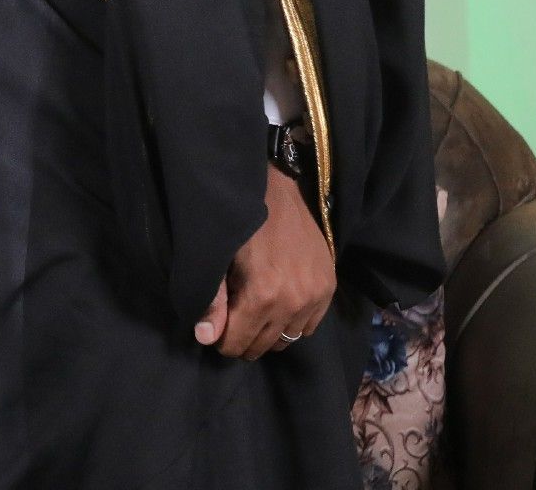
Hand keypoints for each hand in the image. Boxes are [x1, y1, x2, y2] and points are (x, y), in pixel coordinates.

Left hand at [193, 165, 335, 359]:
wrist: (275, 189)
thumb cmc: (239, 221)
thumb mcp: (218, 258)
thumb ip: (212, 301)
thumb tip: (206, 338)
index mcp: (263, 295)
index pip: (237, 343)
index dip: (221, 340)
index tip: (215, 328)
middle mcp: (294, 302)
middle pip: (263, 346)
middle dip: (242, 339)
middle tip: (232, 321)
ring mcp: (315, 296)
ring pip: (287, 339)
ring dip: (268, 333)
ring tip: (254, 314)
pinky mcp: (329, 287)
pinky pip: (308, 327)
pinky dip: (291, 323)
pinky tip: (278, 307)